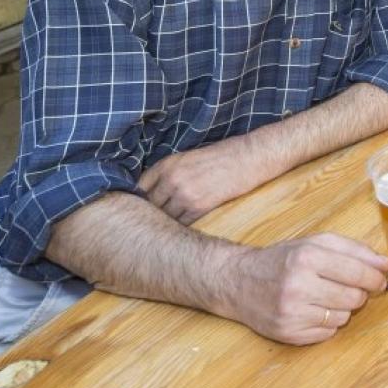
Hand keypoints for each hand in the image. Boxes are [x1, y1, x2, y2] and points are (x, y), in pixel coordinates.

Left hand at [140, 136, 276, 223]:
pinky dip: (181, 228)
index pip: (139, 188)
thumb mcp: (188, 158)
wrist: (248, 157)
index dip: (139, 201)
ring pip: (164, 218)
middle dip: (151, 215)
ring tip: (166, 231)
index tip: (141, 209)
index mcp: (166, 165)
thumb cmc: (221, 156)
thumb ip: (168, 173)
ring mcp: (184, 194)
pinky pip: (182, 224)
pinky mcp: (199, 206)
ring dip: (166, 224)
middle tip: (152, 224)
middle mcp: (171, 179)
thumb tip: (154, 192)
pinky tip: (183, 230)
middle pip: (150, 206)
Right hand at [221, 233, 387, 345]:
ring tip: (326, 296)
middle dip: (360, 293)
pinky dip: (328, 323)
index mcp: (307, 257)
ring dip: (343, 308)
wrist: (238, 282)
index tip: (381, 279)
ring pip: (343, 317)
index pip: (357, 272)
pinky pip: (328, 333)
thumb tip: (387, 264)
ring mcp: (292, 313)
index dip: (375, 277)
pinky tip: (313, 310)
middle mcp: (298, 285)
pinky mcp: (288, 333)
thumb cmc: (283, 260)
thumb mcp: (315, 243)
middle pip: (354, 298)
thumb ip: (354, 250)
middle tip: (352, 287)